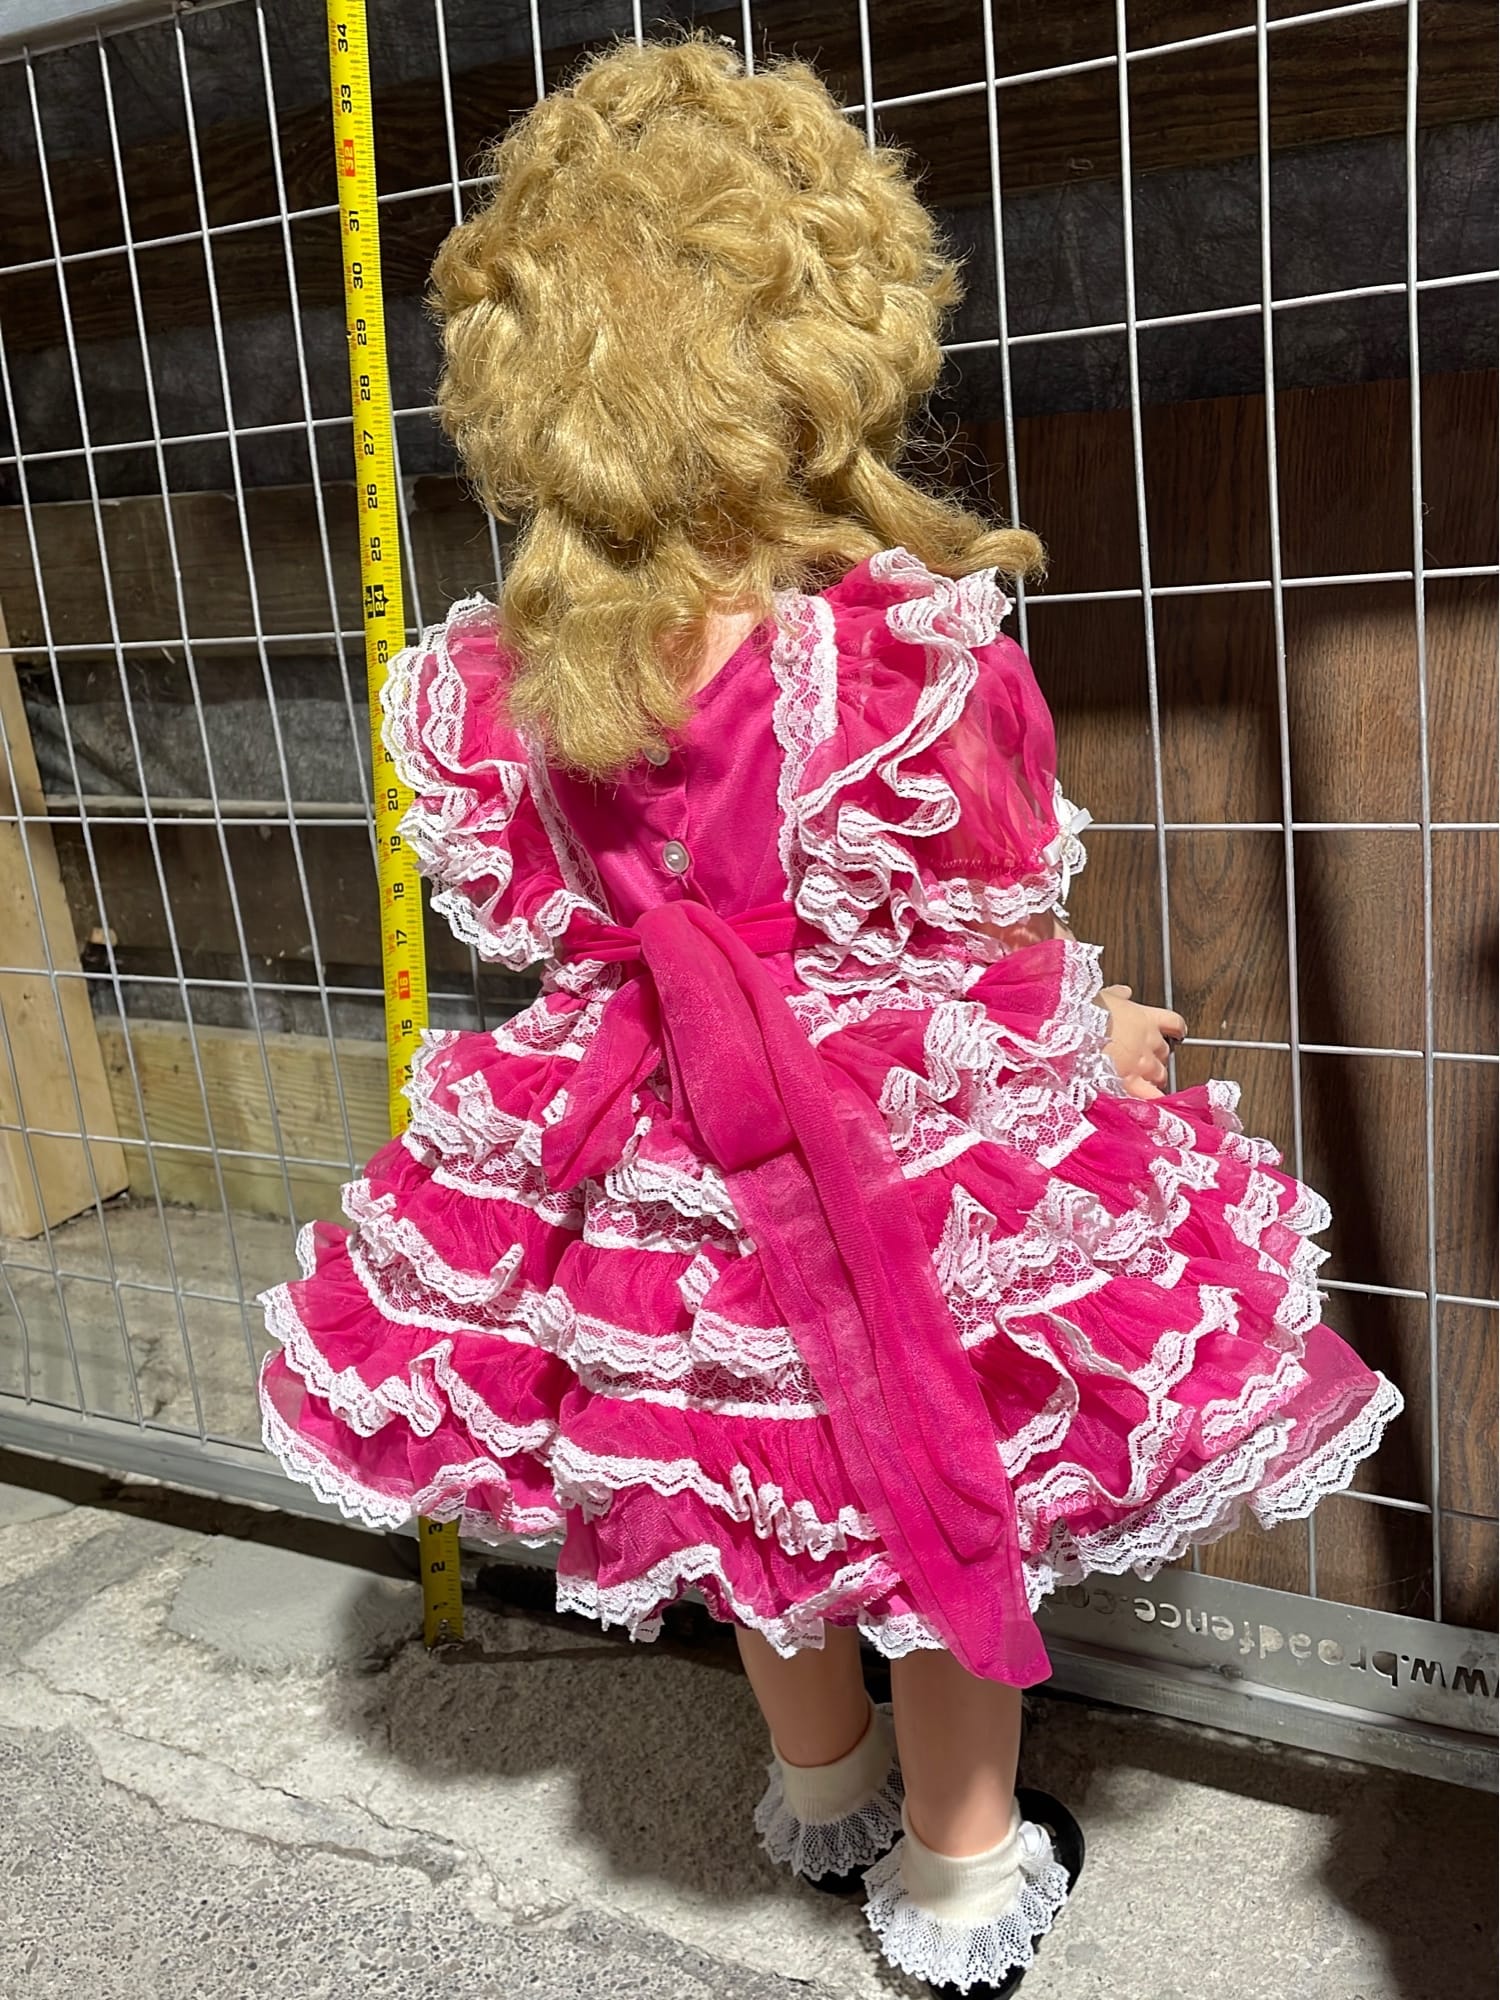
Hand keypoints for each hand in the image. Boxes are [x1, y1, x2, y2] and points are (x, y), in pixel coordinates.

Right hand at [1096, 985, 1186, 1099]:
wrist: (1074, 1033)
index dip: (1176, 1029)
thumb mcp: (1104, 997)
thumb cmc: (1089, 1012)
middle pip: (1165, 1052)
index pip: (1174, 1023)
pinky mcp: (1130, 1082)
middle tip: (1147, 1059)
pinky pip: (1150, 1095)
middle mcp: (1149, 1042)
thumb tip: (1125, 993)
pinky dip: (1152, 1098)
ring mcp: (1142, 1063)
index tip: (1176, 1032)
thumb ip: (1118, 996)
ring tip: (1145, 1081)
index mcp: (1146, 1019)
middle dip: (1159, 1056)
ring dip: (1156, 1077)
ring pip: (1161, 1074)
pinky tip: (1149, 1101)